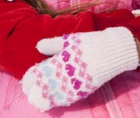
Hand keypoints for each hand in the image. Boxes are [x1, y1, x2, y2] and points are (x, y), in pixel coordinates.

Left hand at [21, 27, 138, 110]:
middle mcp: (65, 76)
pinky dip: (60, 101)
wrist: (113, 51)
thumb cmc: (90, 42)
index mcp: (59, 62)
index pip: (38, 74)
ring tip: (38, 100)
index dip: (29, 79)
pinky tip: (55, 101)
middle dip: (34, 91)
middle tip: (30, 92)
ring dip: (45, 99)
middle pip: (43, 89)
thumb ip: (53, 44)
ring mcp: (75, 85)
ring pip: (54, 97)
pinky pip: (68, 99)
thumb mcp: (70, 40)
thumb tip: (38, 47)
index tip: (26, 80)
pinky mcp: (84, 90)